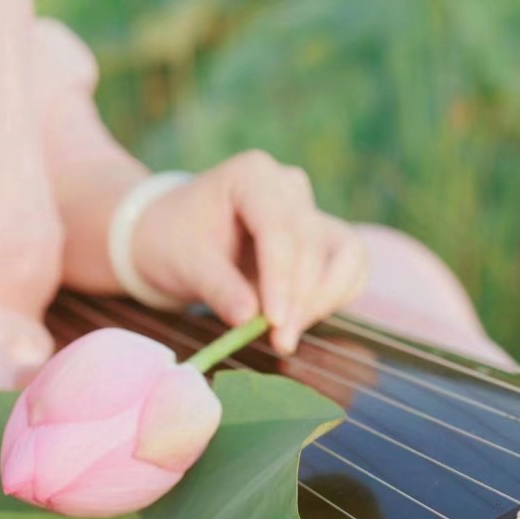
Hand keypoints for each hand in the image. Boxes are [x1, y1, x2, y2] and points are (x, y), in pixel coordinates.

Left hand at [130, 150, 367, 353]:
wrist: (172, 236)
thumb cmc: (173, 242)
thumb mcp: (186, 264)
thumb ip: (218, 288)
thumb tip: (247, 319)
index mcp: (253, 176)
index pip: (280, 229)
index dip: (282, 278)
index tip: (274, 322)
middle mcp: (289, 187)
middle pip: (313, 245)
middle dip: (301, 298)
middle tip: (280, 340)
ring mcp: (310, 211)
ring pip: (344, 255)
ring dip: (323, 299)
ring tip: (288, 334)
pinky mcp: (322, 238)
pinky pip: (348, 267)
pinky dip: (332, 297)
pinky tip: (300, 320)